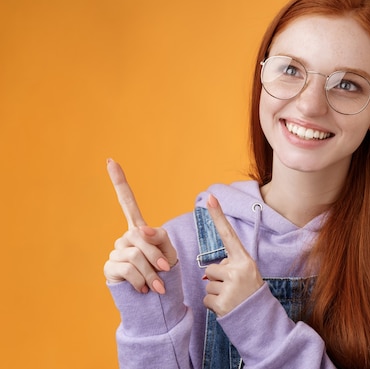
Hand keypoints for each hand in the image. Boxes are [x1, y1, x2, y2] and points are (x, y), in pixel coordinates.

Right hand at [103, 159, 177, 293]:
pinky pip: (128, 269)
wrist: (158, 299)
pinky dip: (141, 280)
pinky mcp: (109, 268)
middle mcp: (124, 238)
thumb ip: (159, 237)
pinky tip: (144, 288)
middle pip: (140, 237)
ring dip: (151, 272)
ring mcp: (115, 252)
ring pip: (136, 256)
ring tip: (157, 284)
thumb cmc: (165, 272)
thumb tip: (140, 231)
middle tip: (165, 270)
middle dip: (156, 255)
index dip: (119, 181)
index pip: (127, 201)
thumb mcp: (169, 251)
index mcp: (139, 229)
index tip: (110, 160)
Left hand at [203, 194, 263, 316]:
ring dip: (216, 293)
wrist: (261, 320)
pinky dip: (213, 305)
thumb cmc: (251, 294)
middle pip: (212, 269)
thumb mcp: (247, 274)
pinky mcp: (222, 302)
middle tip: (235, 289)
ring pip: (208, 284)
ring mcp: (230, 287)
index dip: (218, 216)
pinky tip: (227, 307)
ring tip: (232, 298)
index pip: (228, 235)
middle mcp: (238, 270)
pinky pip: (206, 299)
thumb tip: (208, 272)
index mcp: (244, 260)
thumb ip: (230, 266)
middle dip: (218, 280)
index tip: (209, 198)